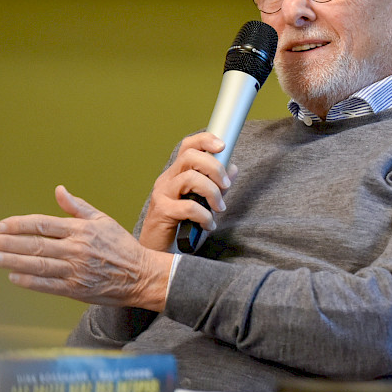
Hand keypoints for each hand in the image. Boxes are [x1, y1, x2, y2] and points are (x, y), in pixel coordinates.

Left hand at [0, 185, 173, 310]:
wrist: (142, 275)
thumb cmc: (121, 246)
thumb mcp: (103, 220)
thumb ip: (78, 207)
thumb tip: (59, 191)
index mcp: (81, 230)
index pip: (43, 224)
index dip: (19, 225)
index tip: (1, 226)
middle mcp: (76, 249)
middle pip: (35, 245)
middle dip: (7, 243)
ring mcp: (76, 270)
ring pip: (38, 265)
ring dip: (12, 261)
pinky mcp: (76, 289)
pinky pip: (48, 285)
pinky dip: (30, 281)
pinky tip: (14, 277)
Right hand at [138, 132, 236, 251]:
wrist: (158, 251)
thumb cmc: (180, 225)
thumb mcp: (202, 201)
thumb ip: (216, 185)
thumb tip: (233, 168)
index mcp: (176, 173)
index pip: (187, 146)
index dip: (205, 140)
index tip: (223, 146)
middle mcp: (167, 180)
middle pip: (190, 157)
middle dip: (215, 168)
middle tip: (226, 185)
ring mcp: (163, 194)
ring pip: (190, 179)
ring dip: (212, 193)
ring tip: (219, 208)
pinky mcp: (162, 212)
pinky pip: (189, 207)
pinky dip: (205, 216)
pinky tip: (209, 225)